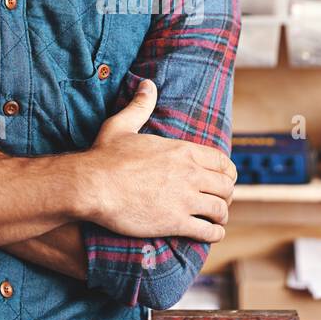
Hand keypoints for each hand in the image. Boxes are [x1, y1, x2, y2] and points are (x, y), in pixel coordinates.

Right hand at [75, 80, 235, 242]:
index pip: (222, 162)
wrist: (92, 185)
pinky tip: (211, 235)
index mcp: (182, 150)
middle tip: (220, 202)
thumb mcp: (122, 125)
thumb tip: (147, 84)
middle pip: (226, 186)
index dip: (228, 173)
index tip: (225, 180)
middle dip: (226, 195)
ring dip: (221, 217)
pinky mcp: (175, 221)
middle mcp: (190, 173)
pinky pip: (207, 231)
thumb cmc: (105, 156)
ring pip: (221, 209)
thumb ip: (140, 105)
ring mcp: (184, 199)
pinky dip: (214, 235)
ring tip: (217, 222)